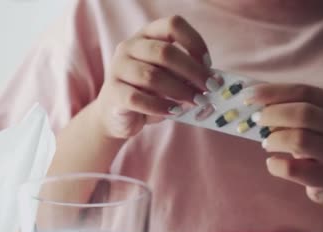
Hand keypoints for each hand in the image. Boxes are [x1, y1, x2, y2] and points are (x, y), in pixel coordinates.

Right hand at [92, 15, 219, 138]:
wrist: (116, 115)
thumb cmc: (149, 93)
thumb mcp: (169, 79)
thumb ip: (185, 76)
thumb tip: (210, 81)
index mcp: (146, 35)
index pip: (173, 25)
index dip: (194, 42)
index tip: (208, 64)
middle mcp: (129, 46)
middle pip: (165, 52)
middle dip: (192, 71)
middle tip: (210, 88)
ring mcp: (118, 68)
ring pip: (152, 76)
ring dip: (179, 91)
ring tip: (195, 102)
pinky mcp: (113, 92)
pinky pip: (138, 99)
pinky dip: (160, 107)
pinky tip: (174, 112)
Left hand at [249, 84, 322, 205]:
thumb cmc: (322, 145)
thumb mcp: (315, 123)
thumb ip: (291, 109)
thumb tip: (254, 99)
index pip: (304, 92)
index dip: (273, 92)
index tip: (247, 95)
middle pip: (303, 114)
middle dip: (273, 114)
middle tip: (256, 120)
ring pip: (299, 140)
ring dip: (275, 139)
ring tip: (266, 143)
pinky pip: (293, 169)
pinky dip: (275, 165)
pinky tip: (272, 162)